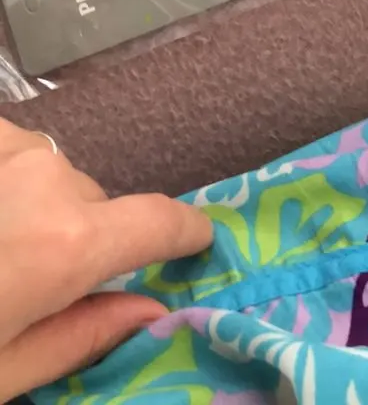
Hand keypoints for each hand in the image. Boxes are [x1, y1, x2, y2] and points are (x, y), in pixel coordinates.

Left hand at [0, 121, 211, 402]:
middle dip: (77, 239)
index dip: (185, 231)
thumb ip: (79, 336)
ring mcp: (10, 144)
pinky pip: (18, 152)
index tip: (199, 240)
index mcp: (64, 242)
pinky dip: (8, 179)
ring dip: (36, 205)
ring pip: (53, 175)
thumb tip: (148, 311)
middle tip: (29, 283)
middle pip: (93, 204)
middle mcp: (47, 176)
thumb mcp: (0, 371)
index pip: (157, 221)